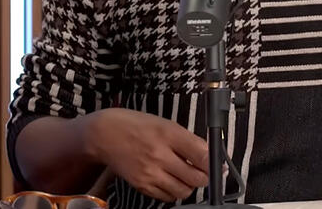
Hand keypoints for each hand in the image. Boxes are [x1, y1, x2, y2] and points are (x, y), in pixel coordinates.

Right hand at [84, 108, 209, 201]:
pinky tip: (170, 180)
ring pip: (184, 191)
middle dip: (205, 176)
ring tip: (185, 175)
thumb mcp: (165, 123)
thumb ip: (186, 139)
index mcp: (168, 134)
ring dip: (189, 185)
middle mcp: (160, 155)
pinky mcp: (142, 185)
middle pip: (197, 178)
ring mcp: (150, 173)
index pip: (202, 155)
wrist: (104, 134)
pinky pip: (167, 197)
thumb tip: (207, 154)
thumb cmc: (135, 125)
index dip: (214, 162)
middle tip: (203, 171)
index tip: (217, 163)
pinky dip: (173, 191)